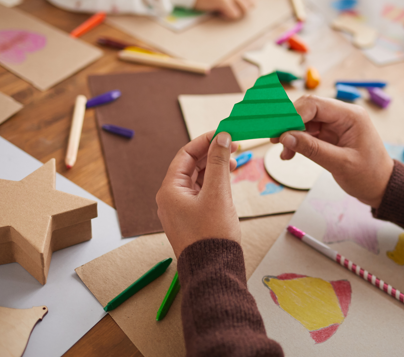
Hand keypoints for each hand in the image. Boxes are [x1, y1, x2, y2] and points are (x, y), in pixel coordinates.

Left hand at [156, 132, 239, 257]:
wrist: (214, 270)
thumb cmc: (212, 235)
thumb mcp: (218, 194)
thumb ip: (219, 162)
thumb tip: (221, 138)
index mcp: (170, 190)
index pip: (185, 155)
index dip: (205, 141)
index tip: (223, 133)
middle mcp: (171, 198)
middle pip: (190, 166)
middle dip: (212, 154)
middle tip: (233, 145)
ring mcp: (181, 209)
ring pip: (197, 179)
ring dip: (215, 168)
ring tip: (233, 162)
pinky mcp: (192, 218)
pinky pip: (201, 193)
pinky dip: (214, 183)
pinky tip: (228, 180)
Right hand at [194, 0, 256, 19]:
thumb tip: (253, 3)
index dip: (247, 5)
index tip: (236, 6)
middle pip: (250, 5)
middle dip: (243, 10)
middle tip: (230, 9)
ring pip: (244, 10)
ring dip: (236, 13)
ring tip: (225, 10)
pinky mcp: (223, 0)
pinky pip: (234, 14)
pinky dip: (229, 16)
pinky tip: (221, 13)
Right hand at [271, 95, 393, 207]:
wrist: (382, 187)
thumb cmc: (369, 175)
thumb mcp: (340, 164)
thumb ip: (312, 149)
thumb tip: (285, 137)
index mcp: (350, 115)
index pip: (315, 104)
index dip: (293, 115)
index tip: (278, 132)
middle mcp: (342, 115)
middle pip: (307, 109)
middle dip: (289, 124)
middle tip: (274, 140)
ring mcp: (336, 124)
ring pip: (305, 121)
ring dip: (291, 135)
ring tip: (283, 152)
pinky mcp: (331, 135)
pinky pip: (308, 133)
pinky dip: (297, 142)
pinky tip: (289, 154)